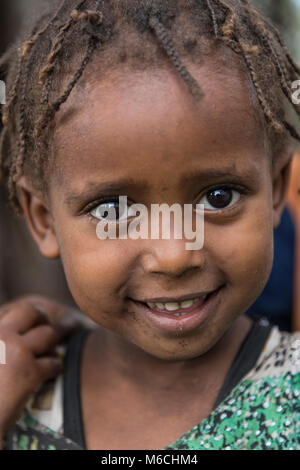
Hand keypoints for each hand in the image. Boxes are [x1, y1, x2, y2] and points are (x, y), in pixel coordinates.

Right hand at [0, 295, 93, 446]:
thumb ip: (2, 342)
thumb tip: (9, 324)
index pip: (11, 311)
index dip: (21, 316)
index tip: (27, 325)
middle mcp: (0, 335)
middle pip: (30, 311)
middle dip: (42, 317)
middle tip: (45, 327)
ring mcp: (16, 351)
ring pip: (48, 335)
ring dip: (52, 344)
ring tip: (50, 351)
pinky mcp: (30, 373)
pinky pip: (53, 363)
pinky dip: (55, 368)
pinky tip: (51, 373)